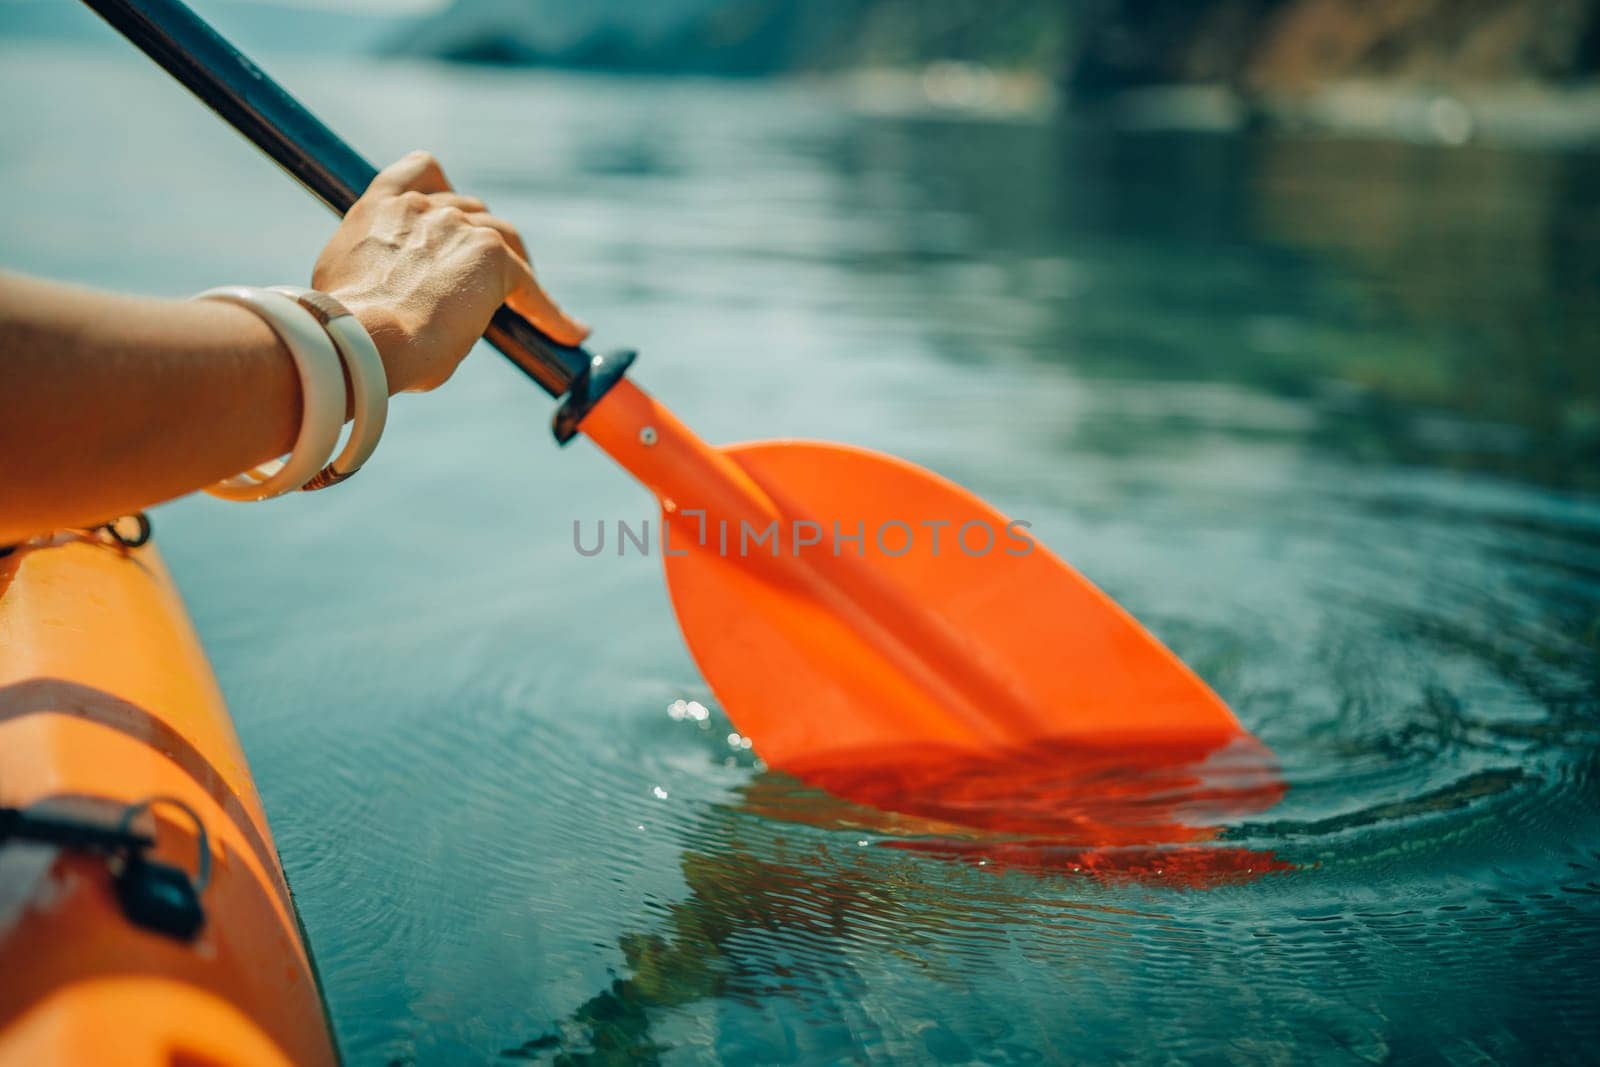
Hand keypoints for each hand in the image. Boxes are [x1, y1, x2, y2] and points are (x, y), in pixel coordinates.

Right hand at [311, 150, 587, 392]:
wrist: (362, 337)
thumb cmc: (347, 329)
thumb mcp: (347, 284)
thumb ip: (376, 273)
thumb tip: (396, 304)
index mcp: (379, 207)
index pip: (422, 171)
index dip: (442, 192)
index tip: (450, 210)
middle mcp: (422, 207)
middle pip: (471, 211)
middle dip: (478, 240)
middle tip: (483, 278)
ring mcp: (460, 228)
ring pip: (504, 238)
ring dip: (515, 266)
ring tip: (526, 301)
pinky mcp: (492, 258)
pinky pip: (530, 287)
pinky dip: (549, 312)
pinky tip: (569, 333)